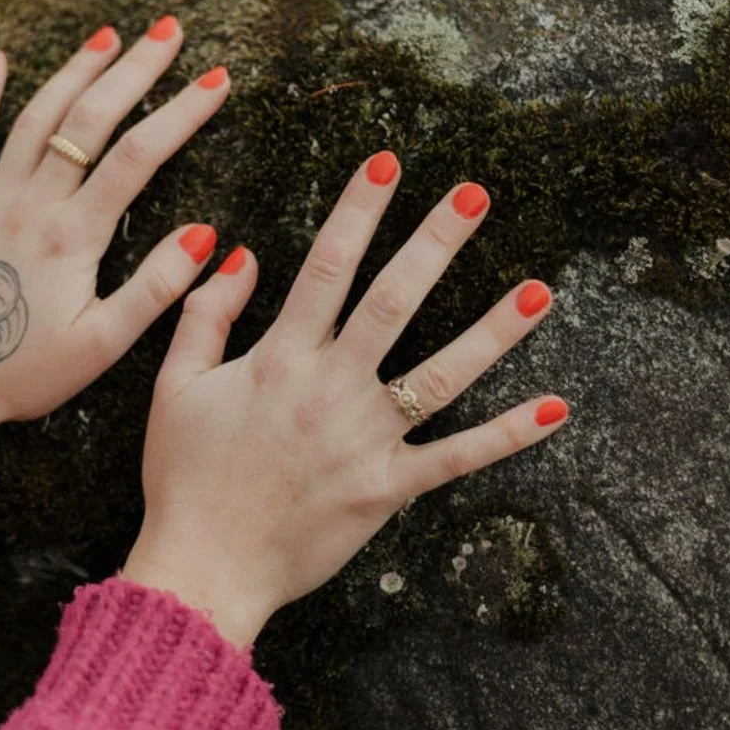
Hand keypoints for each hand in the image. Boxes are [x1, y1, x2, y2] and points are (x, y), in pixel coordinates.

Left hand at [0, 16, 231, 489]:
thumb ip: (154, 288)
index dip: (180, 114)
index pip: (137, 158)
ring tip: (108, 34)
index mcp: (74, 237)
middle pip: (88, 120)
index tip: (217, 80)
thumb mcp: (101, 344)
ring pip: (35, 118)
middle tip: (169, 31)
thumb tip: (204, 234)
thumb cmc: (25, 372)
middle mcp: (32, 205)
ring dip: (73, 72)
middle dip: (134, 71)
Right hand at [121, 152, 567, 645]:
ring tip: (540, 291)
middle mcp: (330, 389)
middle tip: (475, 194)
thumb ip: (207, 315)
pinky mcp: (387, 488)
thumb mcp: (174, 386)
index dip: (357, 210)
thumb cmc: (184, 477)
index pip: (326, 267)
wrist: (202, 567)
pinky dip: (507, 436)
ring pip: (441, 374)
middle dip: (434, 243)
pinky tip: (555, 409)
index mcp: (280, 359)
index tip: (387, 161)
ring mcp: (365, 439)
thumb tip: (243, 254)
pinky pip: (456, 458)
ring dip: (492, 331)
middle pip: (392, 302)